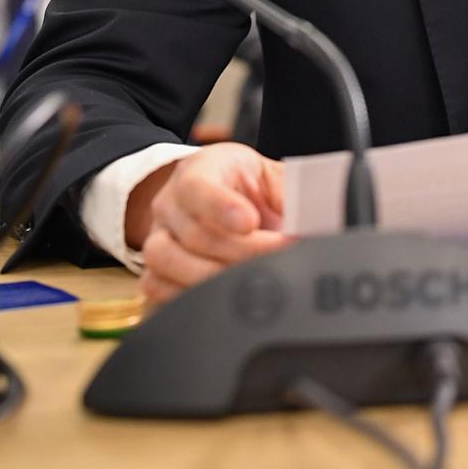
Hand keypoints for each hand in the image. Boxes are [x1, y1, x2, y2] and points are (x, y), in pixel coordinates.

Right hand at [127, 143, 289, 305]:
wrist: (219, 194)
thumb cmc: (245, 184)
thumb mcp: (270, 175)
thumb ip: (290, 193)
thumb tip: (313, 219)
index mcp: (198, 171)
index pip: (198, 187)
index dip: (222, 207)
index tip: (251, 223)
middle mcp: (170, 204)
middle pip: (194, 234)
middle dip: (243, 251)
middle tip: (281, 254)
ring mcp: (158, 237)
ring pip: (168, 263)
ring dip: (215, 277)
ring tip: (255, 278)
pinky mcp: (154, 268)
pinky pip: (156, 289)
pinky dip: (187, 297)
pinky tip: (221, 296)